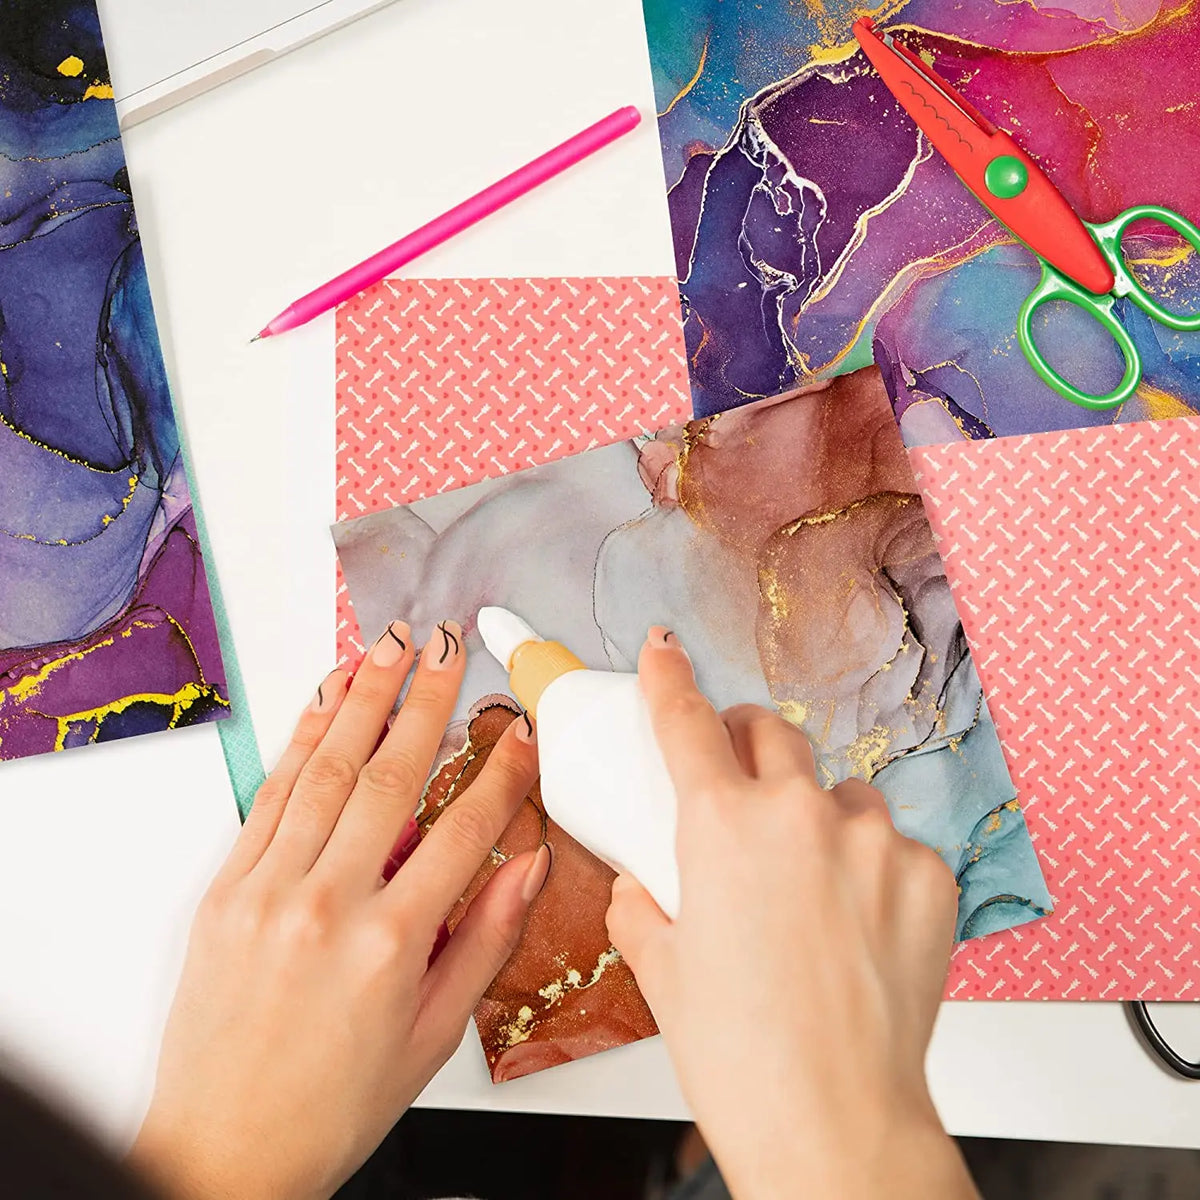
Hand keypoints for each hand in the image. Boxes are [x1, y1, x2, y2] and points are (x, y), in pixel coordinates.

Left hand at [130, 620, 548, 1199]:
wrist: (223, 1152)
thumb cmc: (329, 1105)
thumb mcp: (432, 1035)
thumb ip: (484, 940)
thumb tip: (527, 866)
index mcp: (390, 945)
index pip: (464, 832)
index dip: (500, 772)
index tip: (518, 730)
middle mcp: (327, 904)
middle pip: (391, 777)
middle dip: (427, 699)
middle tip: (450, 646)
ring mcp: (269, 890)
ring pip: (327, 771)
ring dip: (362, 698)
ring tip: (390, 646)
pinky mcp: (226, 889)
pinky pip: (271, 797)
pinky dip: (301, 740)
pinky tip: (325, 701)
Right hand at [607, 629, 977, 1199]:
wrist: (834, 1126)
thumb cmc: (743, 1057)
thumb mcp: (662, 972)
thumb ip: (642, 905)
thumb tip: (641, 886)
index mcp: (721, 826)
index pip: (686, 722)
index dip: (670, 678)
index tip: (665, 649)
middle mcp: (800, 814)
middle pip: (772, 732)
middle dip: (749, 741)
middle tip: (739, 776)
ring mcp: (874, 842)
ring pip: (839, 790)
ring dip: (817, 813)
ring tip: (808, 880)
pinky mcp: (930, 876)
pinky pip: (894, 846)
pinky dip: (871, 868)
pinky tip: (858, 924)